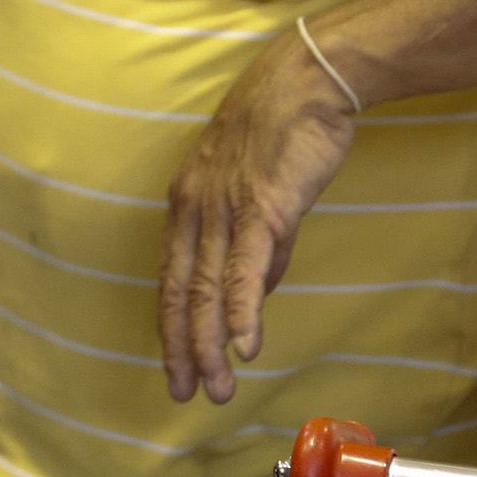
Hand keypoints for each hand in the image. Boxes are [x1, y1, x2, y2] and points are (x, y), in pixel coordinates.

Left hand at [159, 31, 359, 405]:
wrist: (305, 85)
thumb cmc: (283, 135)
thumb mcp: (258, 195)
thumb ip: (256, 248)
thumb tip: (255, 295)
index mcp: (186, 206)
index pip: (170, 279)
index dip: (170, 327)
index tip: (175, 365)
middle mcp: (194, 211)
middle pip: (180, 292)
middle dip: (182, 348)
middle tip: (184, 391)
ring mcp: (224, 209)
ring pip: (208, 288)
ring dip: (210, 343)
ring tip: (214, 385)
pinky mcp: (262, 208)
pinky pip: (246, 268)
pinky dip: (242, 310)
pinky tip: (243, 345)